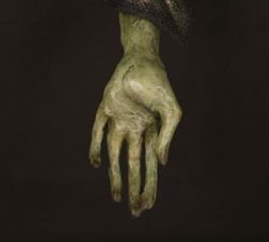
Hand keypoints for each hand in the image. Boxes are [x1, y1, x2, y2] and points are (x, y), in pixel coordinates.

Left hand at [88, 15, 181, 216]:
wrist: (142, 57)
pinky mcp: (105, 108)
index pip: (150, 164)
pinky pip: (98, 130)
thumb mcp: (171, 110)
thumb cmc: (158, 82)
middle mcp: (134, 128)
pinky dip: (96, 146)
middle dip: (135, 188)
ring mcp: (119, 119)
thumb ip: (167, 136)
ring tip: (116, 197)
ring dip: (115, 175)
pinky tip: (96, 163)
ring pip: (115, 153)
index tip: (148, 205)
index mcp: (151, 131)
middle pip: (134, 164)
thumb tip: (162, 162)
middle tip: (134, 211)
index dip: (150, 185)